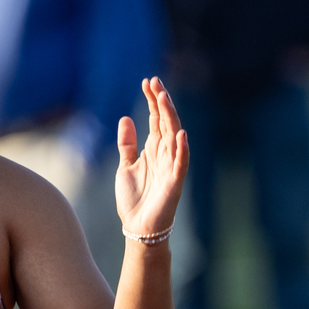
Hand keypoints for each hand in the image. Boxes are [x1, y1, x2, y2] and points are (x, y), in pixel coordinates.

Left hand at [116, 77, 188, 239]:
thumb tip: (126, 118)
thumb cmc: (134, 199)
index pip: (155, 119)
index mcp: (153, 149)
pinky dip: (182, 149)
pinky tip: (180, 134)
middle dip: (161, 102)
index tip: (147, 81)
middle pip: (165, 122)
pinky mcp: (175, 182)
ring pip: (174, 136)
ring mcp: (171, 167)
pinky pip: (181, 163)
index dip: (152, 100)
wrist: (137, 227)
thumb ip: (127, 144)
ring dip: (170, 117)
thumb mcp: (125, 166)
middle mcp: (165, 154)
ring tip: (164, 99)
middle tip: (155, 82)